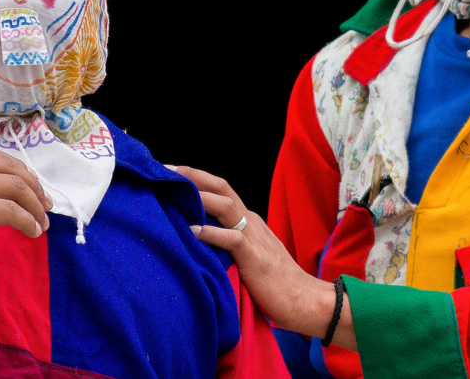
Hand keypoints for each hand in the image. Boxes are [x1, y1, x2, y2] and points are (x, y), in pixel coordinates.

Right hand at [0, 146, 51, 281]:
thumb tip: (9, 181)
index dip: (20, 171)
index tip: (33, 188)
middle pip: (10, 168)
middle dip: (33, 187)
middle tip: (45, 205)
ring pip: (16, 188)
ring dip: (35, 206)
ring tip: (41, 222)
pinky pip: (12, 211)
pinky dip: (28, 222)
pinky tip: (32, 232)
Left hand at [169, 165, 354, 349]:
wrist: (304, 299)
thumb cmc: (274, 282)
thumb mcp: (248, 255)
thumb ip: (228, 243)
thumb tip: (197, 238)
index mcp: (248, 220)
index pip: (220, 190)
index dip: (196, 179)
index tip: (170, 172)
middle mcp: (251, 222)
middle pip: (222, 188)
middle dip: (194, 176)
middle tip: (165, 170)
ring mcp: (255, 237)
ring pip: (227, 206)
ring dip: (201, 197)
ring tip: (175, 191)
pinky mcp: (256, 258)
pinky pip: (233, 239)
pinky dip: (213, 233)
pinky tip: (194, 231)